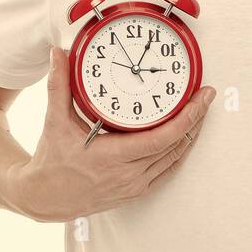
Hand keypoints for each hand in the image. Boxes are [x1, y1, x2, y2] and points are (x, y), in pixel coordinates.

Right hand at [1, 46, 215, 221]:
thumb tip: (58, 53)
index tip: (201, 98)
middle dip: (196, 120)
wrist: (45, 198)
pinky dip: (180, 153)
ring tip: (200, 112)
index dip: (186, 118)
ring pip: (174, 160)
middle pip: (175, 146)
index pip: (160, 138)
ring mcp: (133, 186)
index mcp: (110, 157)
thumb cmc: (51, 161)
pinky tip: (186, 138)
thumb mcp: (54, 121)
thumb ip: (58, 85)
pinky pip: (167, 172)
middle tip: (206, 97)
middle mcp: (127, 175)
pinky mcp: (135, 192)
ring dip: (191, 135)